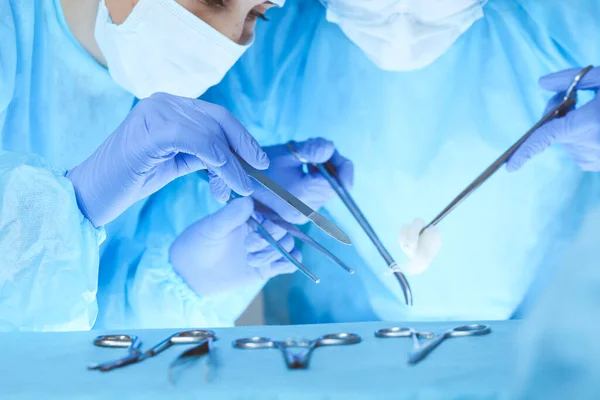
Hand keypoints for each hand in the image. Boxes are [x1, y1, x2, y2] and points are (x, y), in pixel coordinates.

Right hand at [66, 93, 268, 226]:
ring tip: (238, 189)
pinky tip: (223, 178)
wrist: (91, 193)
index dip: (242, 137)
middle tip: (257, 175)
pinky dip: (214, 158)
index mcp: (169, 106)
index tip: (259, 161)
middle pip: (219, 120)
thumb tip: (239, 160)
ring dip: (231, 165)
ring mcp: (154, 112)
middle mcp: (163, 102)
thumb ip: (204, 154)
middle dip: (244, 148)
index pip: (217, 115)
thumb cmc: (131, 180)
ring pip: (210, 134)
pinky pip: (194, 140)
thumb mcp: (177, 162)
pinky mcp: (149, 131)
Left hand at [169, 197, 297, 296]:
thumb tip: (248, 200)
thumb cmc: (197, 244)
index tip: (257, 229)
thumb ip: (230, 215)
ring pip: (288, 246)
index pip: (273, 212)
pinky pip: (288, 263)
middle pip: (284, 229)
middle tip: (249, 246)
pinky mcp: (268, 267)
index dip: (271, 221)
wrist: (191, 273)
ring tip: (251, 260)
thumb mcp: (211, 228)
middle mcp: (262, 229)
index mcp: (250, 214)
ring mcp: (266, 248)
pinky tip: (275, 266)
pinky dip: (289, 263)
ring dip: (274, 253)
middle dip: (271, 239)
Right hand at [251, 138, 353, 223]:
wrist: (236, 182)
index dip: (344, 166)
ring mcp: (301, 217)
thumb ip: (314, 150)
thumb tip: (331, 150)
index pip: (341, 184)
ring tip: (305, 161)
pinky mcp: (297, 216)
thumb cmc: (260, 165)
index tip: (332, 152)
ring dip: (322, 175)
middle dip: (332, 167)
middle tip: (317, 151)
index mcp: (303, 195)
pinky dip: (314, 183)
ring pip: (326, 193)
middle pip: (334, 188)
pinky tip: (301, 172)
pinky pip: (316, 197)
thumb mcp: (288, 152)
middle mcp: (304, 211)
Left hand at [507, 67, 599, 171]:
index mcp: (590, 123)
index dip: (525, 152)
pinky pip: (583, 154)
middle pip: (557, 134)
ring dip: (573, 129)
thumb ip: (571, 80)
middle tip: (572, 98)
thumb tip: (541, 84)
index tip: (509, 167)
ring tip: (596, 113)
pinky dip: (585, 141)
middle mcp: (593, 145)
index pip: (547, 137)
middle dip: (558, 116)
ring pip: (569, 144)